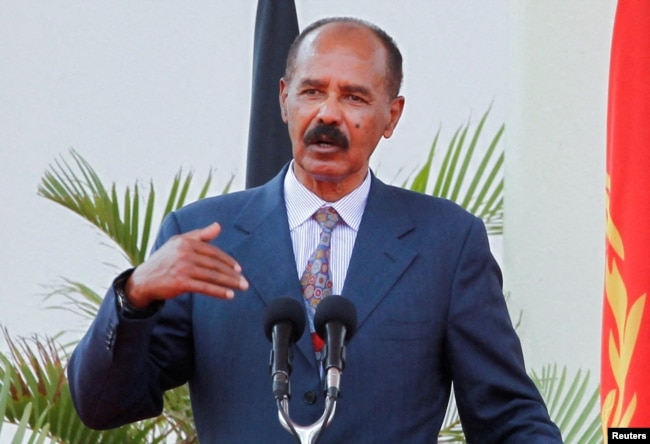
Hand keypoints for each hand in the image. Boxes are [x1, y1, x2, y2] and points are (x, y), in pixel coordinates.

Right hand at [124, 222, 248, 307]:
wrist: (144, 280)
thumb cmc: (164, 260)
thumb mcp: (179, 243)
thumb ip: (200, 235)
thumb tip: (218, 226)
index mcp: (186, 242)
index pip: (213, 252)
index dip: (228, 260)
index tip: (238, 269)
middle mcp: (185, 253)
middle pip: (215, 264)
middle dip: (232, 273)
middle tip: (245, 281)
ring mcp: (182, 268)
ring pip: (212, 276)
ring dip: (230, 283)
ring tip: (242, 287)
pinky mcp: (181, 283)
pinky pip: (205, 287)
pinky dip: (219, 291)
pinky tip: (229, 295)